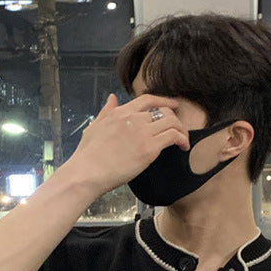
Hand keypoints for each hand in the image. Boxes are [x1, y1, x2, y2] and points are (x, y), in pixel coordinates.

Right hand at [69, 93, 189, 194]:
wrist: (87, 172)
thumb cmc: (87, 155)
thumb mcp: (94, 127)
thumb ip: (106, 112)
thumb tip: (112, 98)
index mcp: (120, 112)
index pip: (148, 100)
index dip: (164, 101)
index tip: (173, 105)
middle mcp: (133, 118)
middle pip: (163, 110)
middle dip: (175, 118)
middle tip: (179, 129)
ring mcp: (142, 132)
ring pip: (172, 121)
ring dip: (182, 130)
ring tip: (183, 141)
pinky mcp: (149, 148)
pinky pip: (174, 136)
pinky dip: (182, 140)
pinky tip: (183, 148)